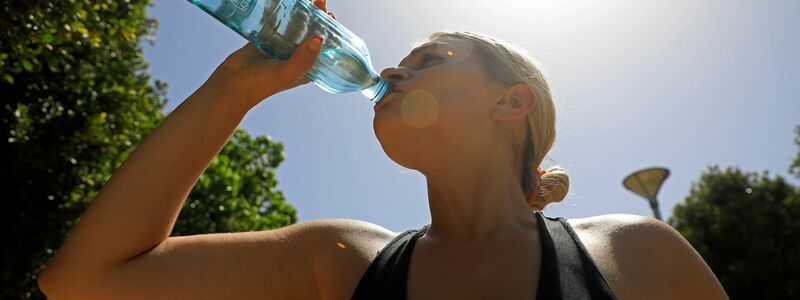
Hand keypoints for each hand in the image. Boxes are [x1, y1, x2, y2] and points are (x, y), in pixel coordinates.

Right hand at [205, 0, 335, 108]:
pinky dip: (283, 15)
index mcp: (305, 67)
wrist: (231, 83)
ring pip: (295, 28)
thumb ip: (304, 58)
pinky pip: (277, 24)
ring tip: (309, 1)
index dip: (330, 34)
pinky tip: (289, 4)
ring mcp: (281, 48)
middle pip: (310, 35)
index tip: (331, 18)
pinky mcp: (266, 40)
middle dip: (317, 19)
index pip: (323, 49)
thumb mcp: (287, 73)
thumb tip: (319, 39)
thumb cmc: (260, 84)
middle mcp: (296, 57)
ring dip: (302, 15)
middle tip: (320, 3)